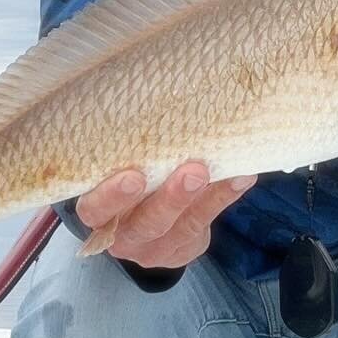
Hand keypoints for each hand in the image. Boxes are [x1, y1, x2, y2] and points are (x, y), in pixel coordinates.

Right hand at [75, 163, 256, 268]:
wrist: (141, 217)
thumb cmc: (123, 177)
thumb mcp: (114, 164)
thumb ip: (122, 147)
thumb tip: (133, 87)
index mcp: (96, 212)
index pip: (95, 209)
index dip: (111, 197)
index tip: (133, 176)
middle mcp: (122, 236)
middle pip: (144, 224)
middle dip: (170, 199)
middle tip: (193, 171)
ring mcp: (153, 248)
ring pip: (180, 228)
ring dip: (204, 198)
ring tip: (219, 171)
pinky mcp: (181, 249)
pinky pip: (204, 225)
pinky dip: (223, 198)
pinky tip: (242, 177)